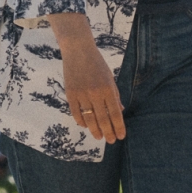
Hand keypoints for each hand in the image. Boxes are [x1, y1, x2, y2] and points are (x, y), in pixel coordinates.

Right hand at [51, 16, 124, 142]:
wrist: (78, 51)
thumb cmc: (98, 64)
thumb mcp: (110, 78)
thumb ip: (115, 96)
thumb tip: (120, 112)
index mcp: (108, 89)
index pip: (115, 113)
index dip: (119, 127)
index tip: (121, 137)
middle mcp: (95, 93)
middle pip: (102, 119)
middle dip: (108, 132)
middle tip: (110, 141)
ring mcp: (81, 94)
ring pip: (89, 118)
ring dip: (95, 130)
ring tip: (99, 137)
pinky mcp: (70, 94)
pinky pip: (76, 113)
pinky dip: (81, 121)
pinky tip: (85, 126)